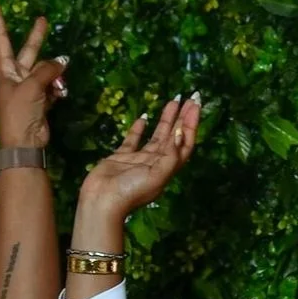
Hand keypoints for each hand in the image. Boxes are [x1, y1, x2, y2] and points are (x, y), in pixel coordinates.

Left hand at [0, 0, 67, 149]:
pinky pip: (51, 87)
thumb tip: (61, 61)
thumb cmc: (19, 113)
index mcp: (4, 71)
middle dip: (36, 37)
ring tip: (63, 69)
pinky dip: (57, 88)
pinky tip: (60, 92)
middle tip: (43, 20)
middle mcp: (15, 78)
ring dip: (54, 71)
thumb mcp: (31, 86)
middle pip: (27, 52)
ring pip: (44, 71)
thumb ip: (47, 69)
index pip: (1, 39)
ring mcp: (28, 90)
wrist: (24, 144)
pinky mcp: (40, 102)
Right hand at [76, 93, 201, 223]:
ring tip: (172, 101)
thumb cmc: (131, 190)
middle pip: (174, 136)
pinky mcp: (122, 157)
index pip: (185, 143)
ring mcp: (139, 160)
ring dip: (166, 119)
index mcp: (167, 167)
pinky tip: (143, 118)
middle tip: (189, 97)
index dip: (191, 124)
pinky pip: (133, 140)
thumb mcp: (158, 175)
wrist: (102, 201)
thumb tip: (180, 132)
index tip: (195, 104)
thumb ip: (172, 155)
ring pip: (157, 135)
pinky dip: (138, 129)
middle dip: (182, 117)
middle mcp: (156, 163)